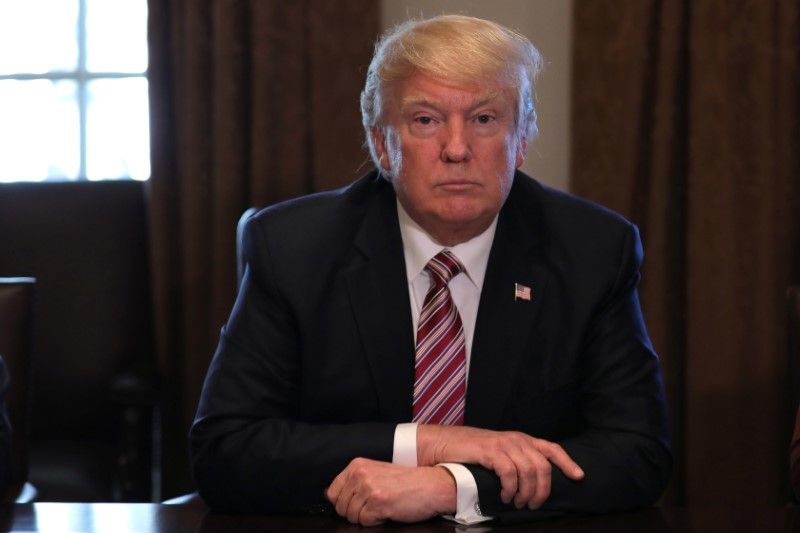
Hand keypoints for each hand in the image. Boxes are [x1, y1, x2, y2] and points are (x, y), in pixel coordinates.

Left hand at [325, 458, 455, 525]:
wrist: (431, 484)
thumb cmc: (406, 481)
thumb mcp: (376, 473)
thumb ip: (356, 482)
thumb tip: (333, 497)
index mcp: (357, 465)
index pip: (331, 492)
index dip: (342, 503)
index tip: (356, 504)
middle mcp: (360, 474)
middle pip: (340, 507)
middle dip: (355, 512)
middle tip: (374, 506)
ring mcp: (369, 488)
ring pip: (352, 516)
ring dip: (366, 517)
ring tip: (383, 507)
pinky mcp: (378, 502)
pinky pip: (364, 522)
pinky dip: (376, 521)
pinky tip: (388, 511)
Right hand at [417, 425, 583, 508]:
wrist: (448, 443)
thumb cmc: (475, 452)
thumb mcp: (501, 452)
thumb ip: (518, 460)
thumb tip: (535, 482)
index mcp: (523, 439)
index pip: (552, 448)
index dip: (568, 462)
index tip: (579, 476)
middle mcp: (517, 439)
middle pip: (543, 466)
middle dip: (542, 490)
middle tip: (532, 505)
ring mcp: (504, 444)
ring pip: (529, 471)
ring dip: (525, 493)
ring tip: (517, 503)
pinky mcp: (491, 451)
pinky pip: (510, 472)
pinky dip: (510, 489)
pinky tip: (505, 496)